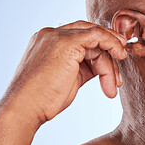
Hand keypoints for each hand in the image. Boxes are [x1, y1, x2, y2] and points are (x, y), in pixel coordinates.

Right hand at [6, 20, 127, 123]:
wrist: (25, 110)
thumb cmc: (44, 100)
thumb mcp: (69, 78)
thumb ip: (84, 67)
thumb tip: (104, 65)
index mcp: (48, 41)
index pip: (82, 37)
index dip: (102, 47)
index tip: (116, 62)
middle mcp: (51, 34)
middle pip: (90, 36)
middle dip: (109, 54)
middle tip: (118, 79)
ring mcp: (57, 36)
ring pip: (97, 39)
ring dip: (109, 65)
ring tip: (112, 88)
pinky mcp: (66, 42)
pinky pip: (97, 35)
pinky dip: (112, 44)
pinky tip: (119, 56)